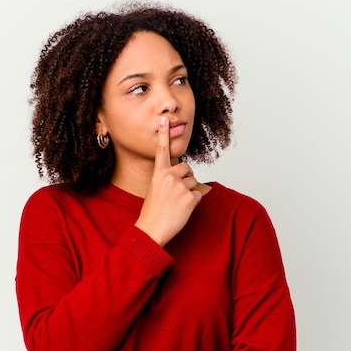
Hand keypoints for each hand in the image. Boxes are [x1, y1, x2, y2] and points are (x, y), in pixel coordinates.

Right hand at [135, 116, 201, 246]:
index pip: (161, 150)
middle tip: (175, 193)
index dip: (163, 134)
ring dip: (188, 191)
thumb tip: (181, 172)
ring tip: (176, 203)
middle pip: (187, 168)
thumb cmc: (152, 212)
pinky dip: (193, 202)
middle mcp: (169, 176)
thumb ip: (165, 178)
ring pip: (193, 181)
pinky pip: (198, 194)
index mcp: (158, 173)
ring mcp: (180, 186)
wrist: (151, 230)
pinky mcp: (190, 198)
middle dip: (185, 178)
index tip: (164, 120)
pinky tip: (182, 209)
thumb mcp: (154, 189)